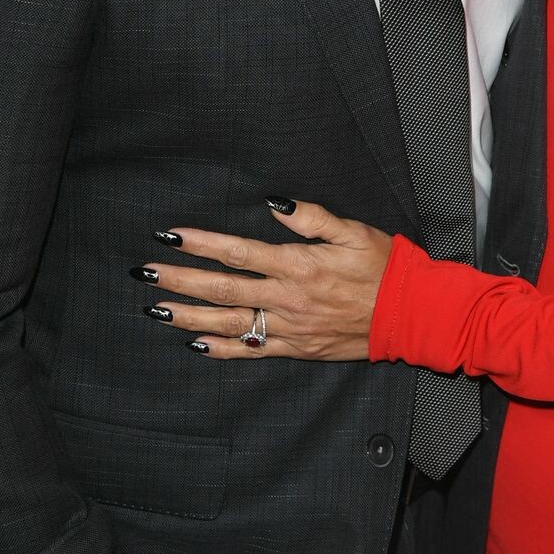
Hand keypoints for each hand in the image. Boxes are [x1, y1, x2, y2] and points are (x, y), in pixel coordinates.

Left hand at [138, 201, 391, 359]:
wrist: (409, 314)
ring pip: (229, 322)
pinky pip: (252, 350)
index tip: (169, 235)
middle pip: (222, 289)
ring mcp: (289, 327)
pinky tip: (196, 342)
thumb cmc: (384, 267)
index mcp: (298, 265)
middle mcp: (287, 298)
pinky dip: (222, 348)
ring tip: (155, 308)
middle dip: (179, 280)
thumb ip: (311, 217)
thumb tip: (274, 203)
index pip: (237, 252)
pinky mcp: (297, 348)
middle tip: (144, 273)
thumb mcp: (354, 230)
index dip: (200, 243)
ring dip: (188, 315)